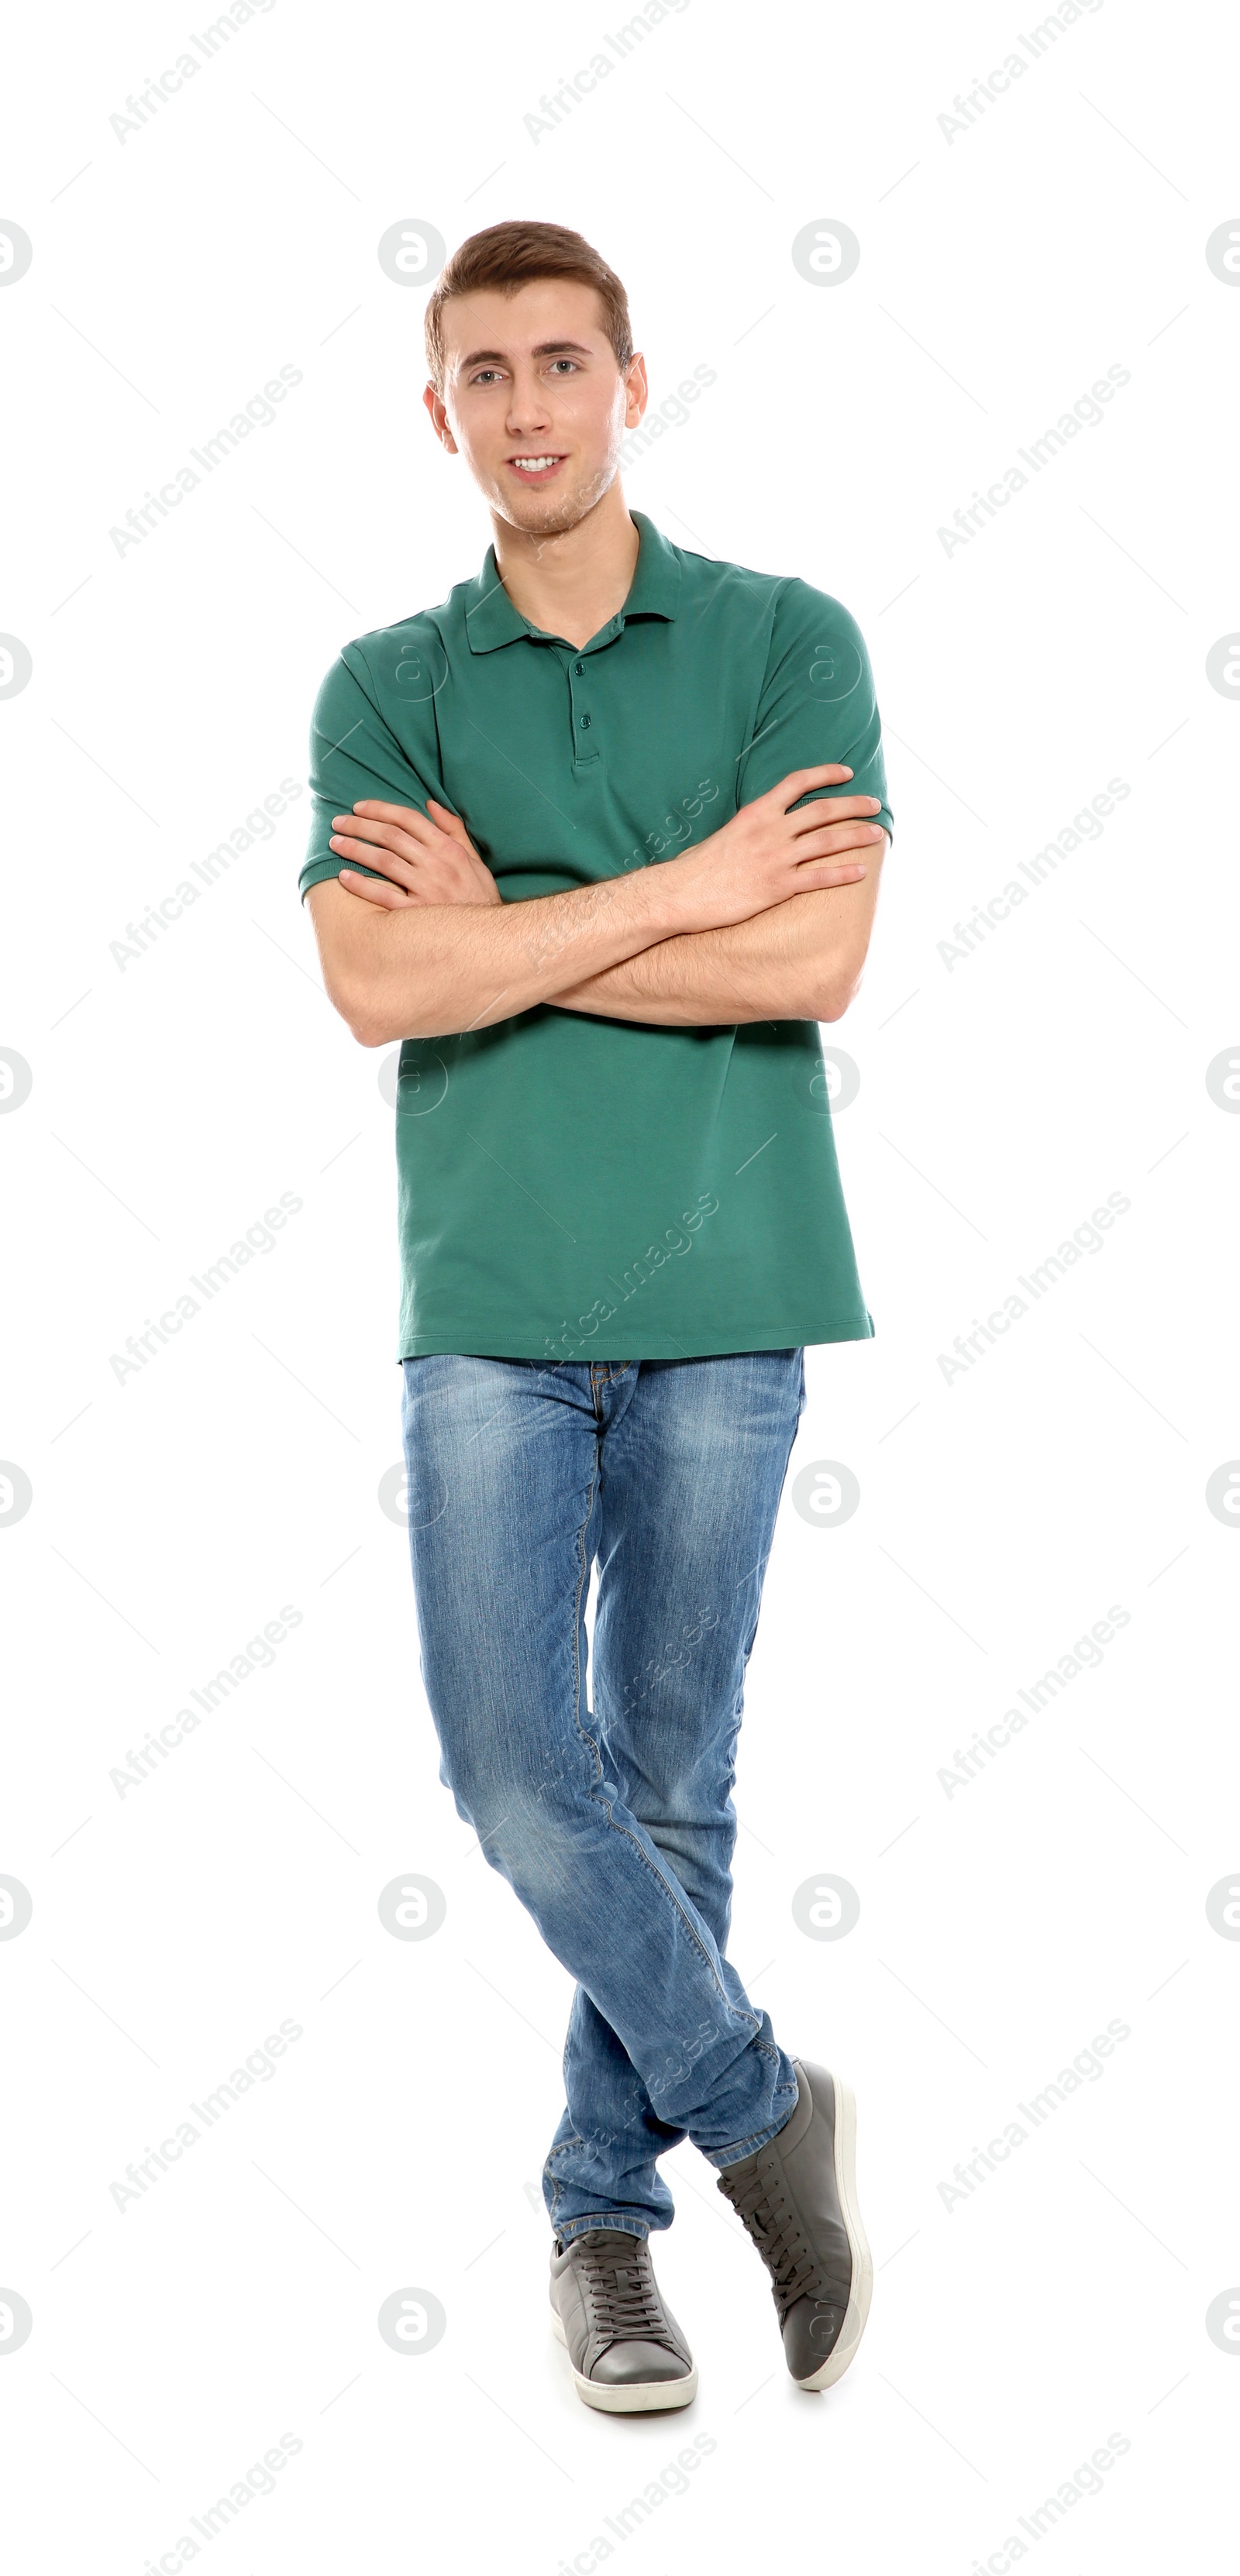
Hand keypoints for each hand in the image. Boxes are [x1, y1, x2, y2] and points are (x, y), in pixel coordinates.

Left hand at [328, 799, 501, 907]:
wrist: (490, 936)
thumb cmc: (479, 896)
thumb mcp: (474, 859)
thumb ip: (453, 830)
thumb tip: (432, 805)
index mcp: (448, 848)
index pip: (409, 819)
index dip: (380, 809)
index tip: (359, 808)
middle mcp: (437, 865)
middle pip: (390, 836)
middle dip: (359, 825)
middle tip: (337, 822)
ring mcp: (426, 889)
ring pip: (383, 861)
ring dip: (355, 849)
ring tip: (335, 844)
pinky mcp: (417, 914)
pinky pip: (384, 897)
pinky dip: (362, 886)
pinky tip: (344, 877)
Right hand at [664, 765, 885, 936]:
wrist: (681, 893)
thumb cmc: (696, 868)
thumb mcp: (724, 834)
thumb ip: (749, 829)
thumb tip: (761, 828)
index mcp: (757, 812)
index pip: (797, 782)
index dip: (826, 774)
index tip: (847, 772)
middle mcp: (770, 830)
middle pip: (822, 810)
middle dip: (853, 805)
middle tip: (874, 804)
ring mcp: (776, 858)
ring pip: (827, 841)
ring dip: (856, 836)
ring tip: (877, 834)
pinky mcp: (778, 887)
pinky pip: (819, 878)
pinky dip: (843, 874)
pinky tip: (860, 872)